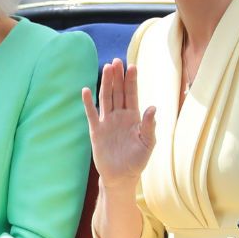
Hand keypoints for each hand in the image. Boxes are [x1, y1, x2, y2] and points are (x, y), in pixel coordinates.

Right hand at [82, 58, 155, 189]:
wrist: (121, 177)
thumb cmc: (137, 161)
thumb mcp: (148, 144)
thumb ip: (149, 126)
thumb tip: (152, 108)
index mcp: (134, 117)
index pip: (132, 94)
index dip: (131, 81)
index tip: (132, 66)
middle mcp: (120, 116)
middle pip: (118, 92)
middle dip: (117, 76)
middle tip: (116, 61)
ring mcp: (107, 122)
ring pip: (106, 98)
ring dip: (106, 83)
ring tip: (106, 68)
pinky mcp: (96, 130)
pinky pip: (92, 114)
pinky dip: (88, 102)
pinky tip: (86, 90)